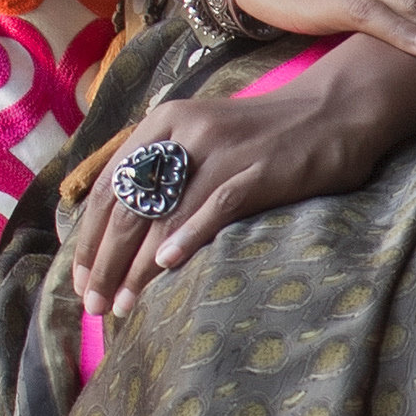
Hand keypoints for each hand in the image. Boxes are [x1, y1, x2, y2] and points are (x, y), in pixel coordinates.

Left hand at [74, 59, 392, 320]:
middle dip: (106, 261)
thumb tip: (124, 232)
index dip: (89, 238)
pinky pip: (215, 206)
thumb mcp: (204, 138)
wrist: (333, 110)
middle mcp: (185, 131)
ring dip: (139, 265)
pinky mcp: (259, 169)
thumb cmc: (266, 136)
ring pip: (165, 212)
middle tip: (96, 305)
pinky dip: (189, 236)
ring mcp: (223, 149)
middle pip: (130, 204)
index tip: (81, 281)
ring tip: (126, 304)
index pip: (109, 186)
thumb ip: (167, 170)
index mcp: (163, 122)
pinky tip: (168, 266)